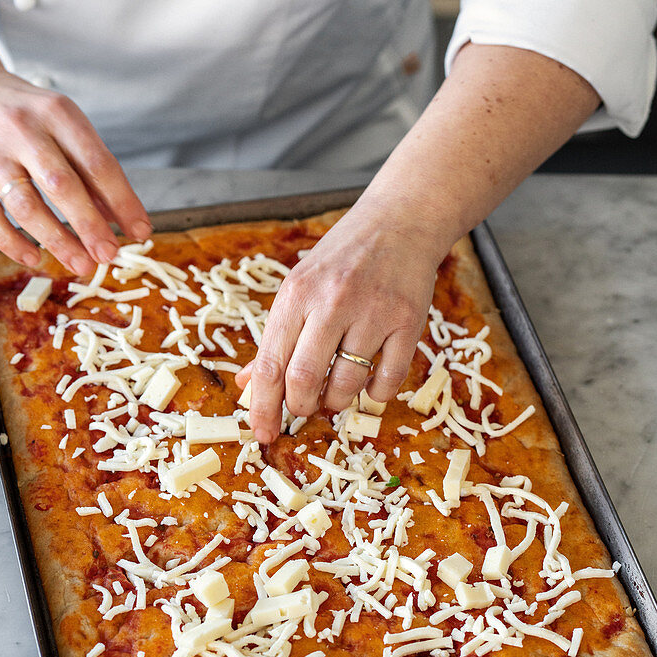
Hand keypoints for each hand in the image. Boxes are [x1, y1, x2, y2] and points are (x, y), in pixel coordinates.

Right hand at [0, 58, 151, 272]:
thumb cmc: (27, 116)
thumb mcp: (64, 127)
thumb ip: (91, 170)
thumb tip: (119, 218)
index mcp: (58, 113)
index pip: (97, 163)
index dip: (123, 201)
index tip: (140, 230)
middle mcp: (23, 130)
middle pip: (61, 185)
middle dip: (89, 226)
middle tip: (109, 254)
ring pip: (25, 205)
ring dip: (57, 241)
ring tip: (81, 264)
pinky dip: (12, 243)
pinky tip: (35, 258)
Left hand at [236, 190, 445, 442]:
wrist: (399, 222)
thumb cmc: (342, 259)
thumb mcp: (299, 287)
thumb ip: (275, 338)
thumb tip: (248, 384)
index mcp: (296, 294)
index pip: (270, 365)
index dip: (263, 408)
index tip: (262, 434)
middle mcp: (332, 302)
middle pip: (303, 379)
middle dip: (300, 407)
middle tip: (304, 409)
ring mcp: (373, 312)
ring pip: (346, 384)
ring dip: (336, 403)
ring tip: (334, 396)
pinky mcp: (408, 321)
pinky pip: (388, 380)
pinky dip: (374, 394)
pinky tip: (368, 384)